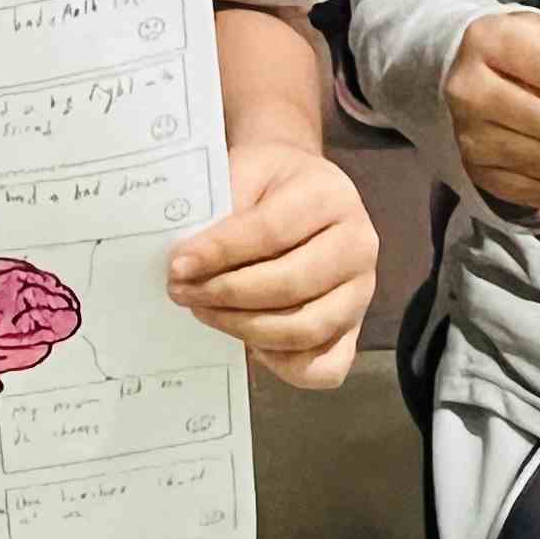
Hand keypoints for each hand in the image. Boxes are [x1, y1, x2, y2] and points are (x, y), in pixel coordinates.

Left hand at [168, 142, 374, 387]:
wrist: (301, 186)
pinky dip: (282, 363)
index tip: (178, 265)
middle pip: (289, 285)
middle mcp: (357, 246)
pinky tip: (248, 340)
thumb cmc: (269, 181)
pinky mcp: (355, 328)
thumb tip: (187, 265)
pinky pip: (324, 366)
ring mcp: (361, 292)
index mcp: (331, 196)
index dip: (220, 252)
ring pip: (304, 330)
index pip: (272, 232)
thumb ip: (223, 213)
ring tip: (205, 311)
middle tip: (182, 291)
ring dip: (244, 328)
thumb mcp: (245, 171)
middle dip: (226, 294)